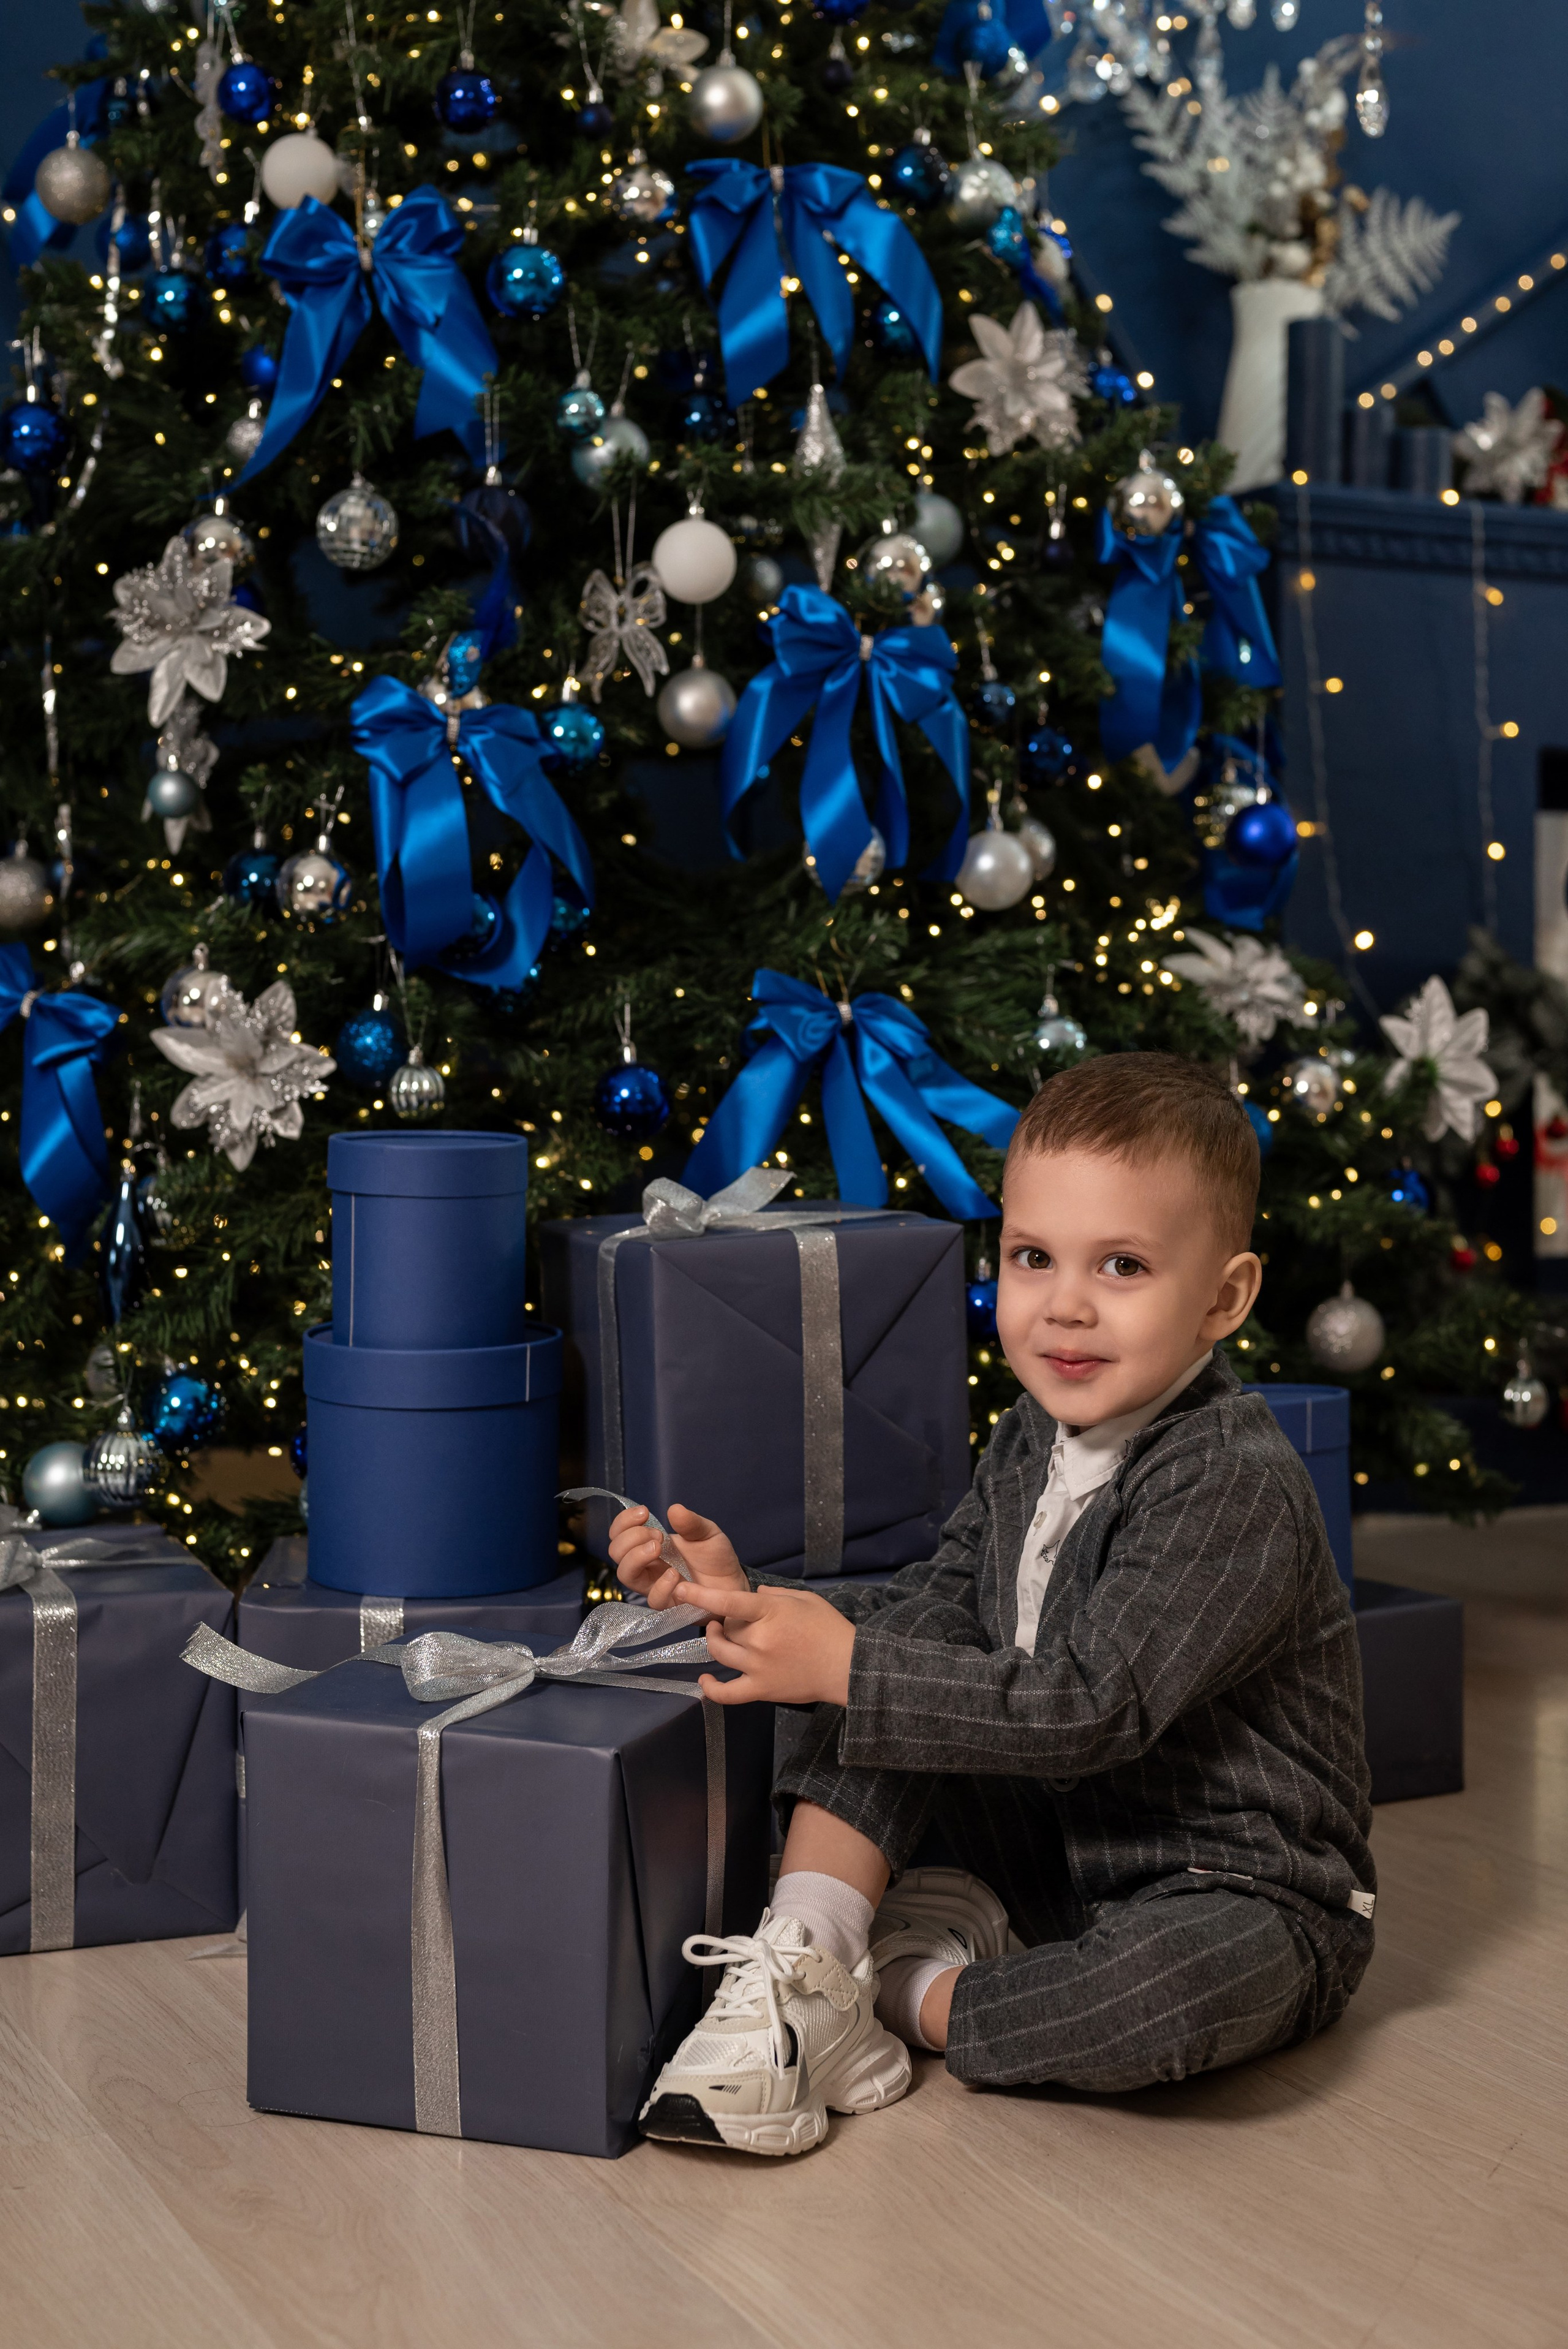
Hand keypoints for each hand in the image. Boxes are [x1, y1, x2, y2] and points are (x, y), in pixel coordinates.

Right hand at [608, 1502, 746, 1613]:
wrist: (734, 1583)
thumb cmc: (716, 1558)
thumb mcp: (707, 1533)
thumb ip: (691, 1522)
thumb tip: (673, 1509)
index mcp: (650, 1544)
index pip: (620, 1533)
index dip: (623, 1521)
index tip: (644, 1512)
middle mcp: (647, 1565)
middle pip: (615, 1551)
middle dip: (631, 1537)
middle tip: (658, 1535)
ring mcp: (654, 1585)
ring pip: (625, 1574)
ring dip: (636, 1556)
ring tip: (658, 1547)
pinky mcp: (668, 1605)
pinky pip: (653, 1599)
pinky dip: (660, 1585)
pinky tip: (674, 1574)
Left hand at [670, 1580, 855, 1709]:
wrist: (848, 1667)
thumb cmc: (830, 1629)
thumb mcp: (806, 1599)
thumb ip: (776, 1593)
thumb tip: (754, 1591)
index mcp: (771, 1612)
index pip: (729, 1601)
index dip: (702, 1594)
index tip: (681, 1588)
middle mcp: (760, 1639)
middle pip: (726, 1627)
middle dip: (725, 1619)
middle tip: (733, 1617)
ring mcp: (758, 1667)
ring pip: (720, 1652)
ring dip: (714, 1640)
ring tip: (718, 1634)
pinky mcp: (761, 1689)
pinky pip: (728, 1694)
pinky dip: (712, 1689)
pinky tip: (704, 1681)